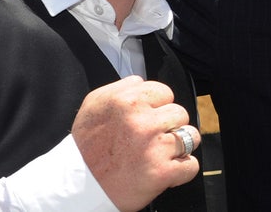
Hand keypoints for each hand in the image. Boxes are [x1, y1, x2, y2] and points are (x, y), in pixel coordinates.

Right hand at [72, 76, 200, 211]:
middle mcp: (143, 122)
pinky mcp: (163, 172)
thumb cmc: (87, 146)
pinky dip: (182, 169)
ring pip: (191, 136)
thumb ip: (121, 87)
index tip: (149, 118)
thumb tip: (142, 82)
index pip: (165, 92)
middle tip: (153, 138)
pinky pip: (190, 165)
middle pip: (180, 113)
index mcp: (127, 101)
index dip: (158, 106)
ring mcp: (155, 147)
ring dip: (180, 146)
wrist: (79, 188)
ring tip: (162, 153)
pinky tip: (166, 169)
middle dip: (170, 125)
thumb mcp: (94, 103)